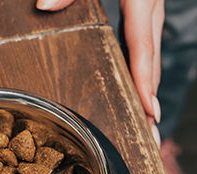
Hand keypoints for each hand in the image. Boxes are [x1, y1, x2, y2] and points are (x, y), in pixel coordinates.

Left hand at [38, 0, 163, 144]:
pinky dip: (143, 73)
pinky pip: (146, 48)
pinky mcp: (145, 12)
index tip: (150, 112)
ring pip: (152, 58)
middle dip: (151, 101)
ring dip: (148, 91)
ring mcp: (151, 12)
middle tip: (149, 136)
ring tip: (146, 124)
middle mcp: (152, 9)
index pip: (143, 48)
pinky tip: (138, 92)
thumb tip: (44, 7)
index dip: (146, 82)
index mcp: (141, 0)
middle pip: (152, 62)